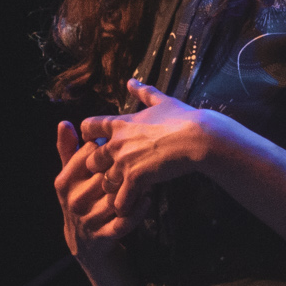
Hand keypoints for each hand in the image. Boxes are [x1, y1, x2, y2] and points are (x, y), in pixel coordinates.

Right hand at [53, 120, 136, 254]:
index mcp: (64, 182)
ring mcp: (88, 220)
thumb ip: (68, 150)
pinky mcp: (104, 237)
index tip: (123, 141)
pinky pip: (124, 221)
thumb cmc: (82, 199)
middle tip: (145, 155)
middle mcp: (74, 201)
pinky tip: (146, 199)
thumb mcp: (72, 176)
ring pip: (116, 197)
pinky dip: (138, 210)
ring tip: (149, 176)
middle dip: (125, 165)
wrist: (87, 244)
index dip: (108, 146)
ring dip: (135, 187)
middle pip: (104, 175)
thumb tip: (64, 122)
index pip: (88, 155)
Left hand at [79, 83, 219, 214]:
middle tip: (116, 172)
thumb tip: (131, 81)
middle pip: (91, 160)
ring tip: (128, 191)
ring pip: (104, 183)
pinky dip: (126, 204)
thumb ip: (143, 92)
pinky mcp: (136, 179)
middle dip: (101, 168)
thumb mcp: (162, 101)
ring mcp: (124, 163)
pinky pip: (120, 200)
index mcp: (120, 123)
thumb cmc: (182, 117)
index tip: (99, 142)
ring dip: (115, 188)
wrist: (198, 137)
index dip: (90, 136)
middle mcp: (116, 143)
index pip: (87, 127)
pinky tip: (136, 203)